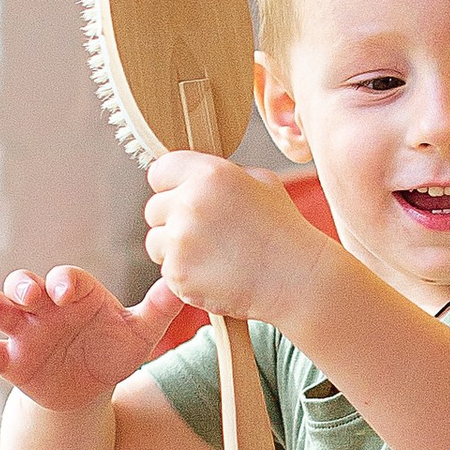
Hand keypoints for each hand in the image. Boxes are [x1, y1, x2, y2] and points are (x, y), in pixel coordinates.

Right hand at [0, 266, 187, 413]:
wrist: (90, 389)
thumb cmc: (113, 351)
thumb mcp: (139, 333)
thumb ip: (159, 308)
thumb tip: (187, 285)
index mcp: (76, 294)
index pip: (67, 278)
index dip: (64, 281)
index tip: (67, 291)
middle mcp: (45, 307)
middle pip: (26, 284)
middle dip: (24, 285)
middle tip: (30, 293)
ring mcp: (24, 331)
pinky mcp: (10, 360)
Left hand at [143, 155, 329, 325]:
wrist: (297, 279)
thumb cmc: (283, 230)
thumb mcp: (261, 182)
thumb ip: (221, 174)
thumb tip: (193, 176)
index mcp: (210, 174)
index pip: (159, 171)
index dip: (170, 185)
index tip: (183, 197)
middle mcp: (190, 203)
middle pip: (153, 209)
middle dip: (172, 220)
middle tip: (205, 233)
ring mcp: (181, 241)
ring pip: (155, 242)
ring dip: (175, 249)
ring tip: (212, 255)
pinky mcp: (179, 273)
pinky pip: (166, 271)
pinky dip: (185, 274)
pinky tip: (215, 273)